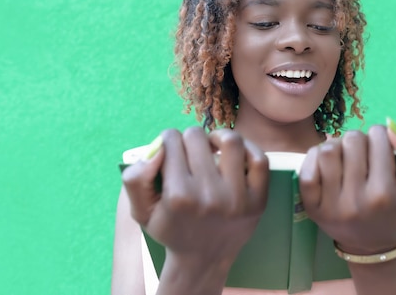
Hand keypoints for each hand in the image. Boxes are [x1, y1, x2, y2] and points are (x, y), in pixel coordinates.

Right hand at [122, 127, 268, 266]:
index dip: (167, 141)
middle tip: (190, 152)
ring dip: (217, 137)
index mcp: (178, 196)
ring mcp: (238, 198)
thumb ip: (136, 178)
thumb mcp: (141, 210)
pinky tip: (235, 154)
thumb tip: (158, 148)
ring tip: (212, 147)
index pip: (170, 141)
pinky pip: (259, 159)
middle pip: (196, 137)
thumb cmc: (171, 229)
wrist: (203, 259)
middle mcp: (209, 196)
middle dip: (189, 139)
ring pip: (230, 140)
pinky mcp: (258, 200)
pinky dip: (248, 148)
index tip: (170, 152)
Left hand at [299, 125, 395, 254]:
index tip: (382, 145)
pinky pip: (307, 169)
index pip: (378, 139)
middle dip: (360, 138)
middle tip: (363, 150)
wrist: (372, 248)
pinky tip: (327, 163)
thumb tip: (393, 129)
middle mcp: (355, 199)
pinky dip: (315, 157)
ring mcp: (330, 204)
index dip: (381, 135)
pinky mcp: (311, 206)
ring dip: (337, 144)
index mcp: (384, 194)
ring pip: (327, 150)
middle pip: (352, 140)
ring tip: (345, 154)